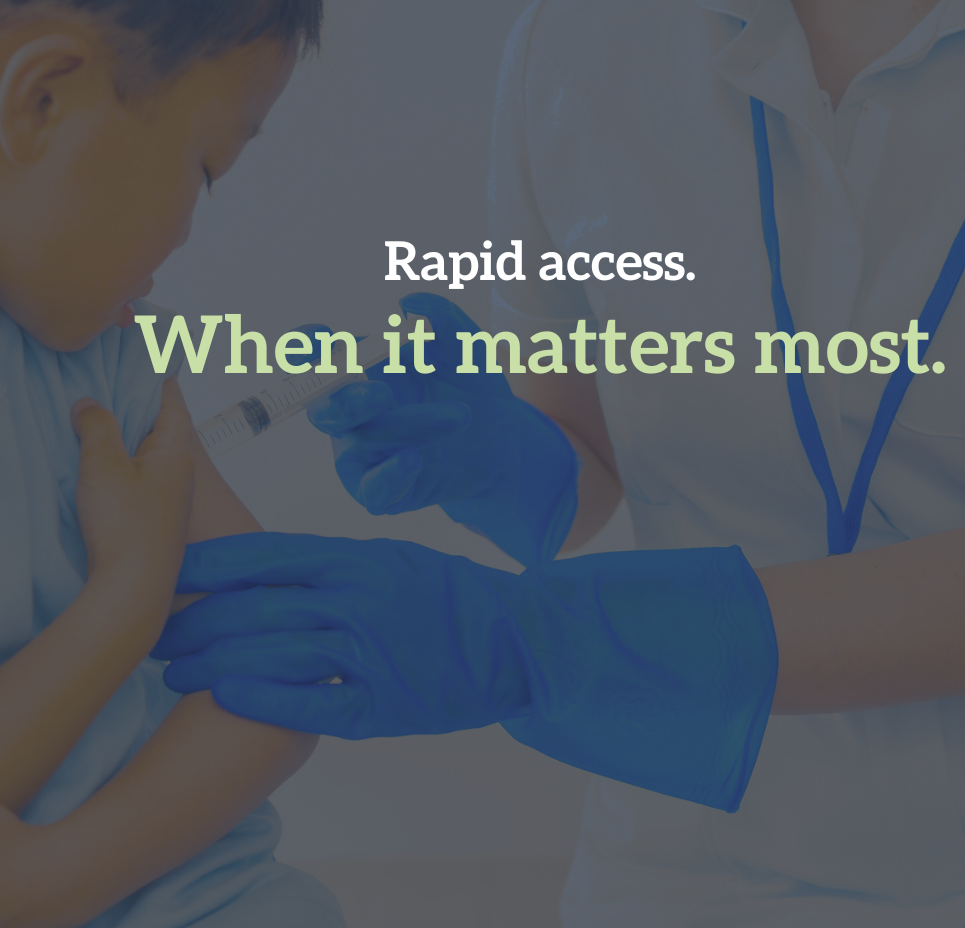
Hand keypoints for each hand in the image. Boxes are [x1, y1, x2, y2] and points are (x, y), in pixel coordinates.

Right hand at [73, 378, 194, 601]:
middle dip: (135, 404)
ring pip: (148, 451)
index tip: (142, 357)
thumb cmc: (127, 526)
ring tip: (98, 416)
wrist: (134, 588)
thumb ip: (97, 427)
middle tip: (107, 382)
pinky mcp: (154, 516)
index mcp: (175, 449)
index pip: (170, 399)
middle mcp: (179, 469)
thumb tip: (89, 403)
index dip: (154, 376)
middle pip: (160, 424)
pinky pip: (139, 475)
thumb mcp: (104, 465)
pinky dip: (122, 461)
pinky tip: (100, 463)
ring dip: (126, 434)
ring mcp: (168, 494)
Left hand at [154, 534, 529, 738]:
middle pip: (258, 608)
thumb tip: (268, 569)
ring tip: (172, 674)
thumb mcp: (393, 559)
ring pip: (276, 652)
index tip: (168, 572)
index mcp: (358, 560)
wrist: (516, 637)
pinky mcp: (383, 703)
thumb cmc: (451, 595)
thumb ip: (334, 564)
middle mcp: (358, 600)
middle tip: (154, 636)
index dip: (210, 566)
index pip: (267, 555)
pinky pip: (313, 702)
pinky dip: (266, 699)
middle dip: (196, 622)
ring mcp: (370, 652)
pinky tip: (227, 697)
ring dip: (215, 663)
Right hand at [307, 293, 578, 566]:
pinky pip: (371, 489)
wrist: (503, 439)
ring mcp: (362, 451)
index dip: (307, 349)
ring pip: (363, 440)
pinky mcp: (381, 490)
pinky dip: (389, 475)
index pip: (318, 357)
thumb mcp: (467, 346)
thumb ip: (442, 318)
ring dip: (410, 426)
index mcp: (360, 369)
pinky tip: (414, 459)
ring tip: (460, 416)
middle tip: (384, 392)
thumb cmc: (470, 385)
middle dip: (347, 399)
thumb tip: (409, 303)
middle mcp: (351, 411)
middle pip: (324, 407)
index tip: (317, 339)